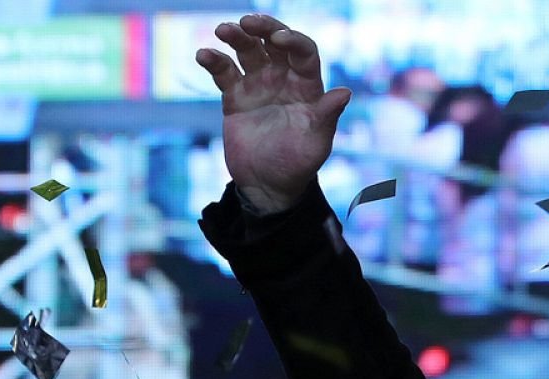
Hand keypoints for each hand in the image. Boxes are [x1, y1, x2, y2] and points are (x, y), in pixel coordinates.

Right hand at [195, 14, 351, 213]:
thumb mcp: (316, 143)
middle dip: (262, 27)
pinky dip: (214, 60)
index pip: (303, 52)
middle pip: (273, 42)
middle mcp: (283, 80)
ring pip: (247, 51)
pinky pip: (224, 72)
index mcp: (307, 87)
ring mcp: (258, 85)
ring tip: (223, 30)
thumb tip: (345, 92)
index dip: (293, 41)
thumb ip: (326, 116)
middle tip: (247, 22)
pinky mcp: (235, 96)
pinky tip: (203, 54)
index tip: (279, 38)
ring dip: (235, 37)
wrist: (268, 186)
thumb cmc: (298, 165)